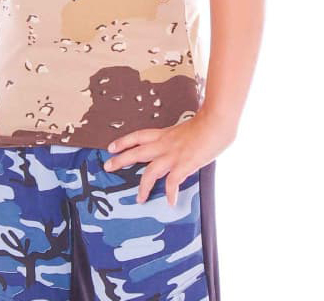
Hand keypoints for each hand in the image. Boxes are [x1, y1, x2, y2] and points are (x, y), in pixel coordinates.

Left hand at [104, 109, 234, 206]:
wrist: (216, 121)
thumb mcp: (187, 129)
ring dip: (143, 186)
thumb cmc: (207, 123)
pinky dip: (171, 193)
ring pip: (150, 171)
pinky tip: (171, 202)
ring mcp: (173, 155)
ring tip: (139, 199)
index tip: (111, 147)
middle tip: (107, 166)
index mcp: (165, 134)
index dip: (123, 141)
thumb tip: (182, 147)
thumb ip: (180, 139)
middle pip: (137, 152)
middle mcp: (165, 144)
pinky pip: (173, 182)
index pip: (138, 136)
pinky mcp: (184, 164)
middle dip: (120, 160)